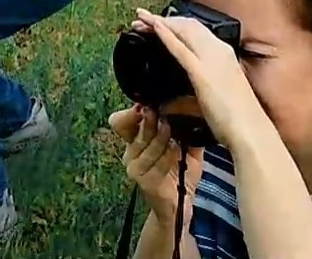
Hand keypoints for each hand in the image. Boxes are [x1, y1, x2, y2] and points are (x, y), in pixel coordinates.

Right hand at [109, 105, 201, 220]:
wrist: (181, 204)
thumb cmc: (181, 171)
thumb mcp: (184, 146)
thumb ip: (184, 128)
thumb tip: (192, 107)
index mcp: (136, 141)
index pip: (119, 123)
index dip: (128, 114)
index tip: (144, 107)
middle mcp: (130, 154)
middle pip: (135, 130)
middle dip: (150, 120)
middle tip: (163, 114)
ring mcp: (135, 169)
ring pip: (147, 145)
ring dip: (161, 136)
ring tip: (171, 129)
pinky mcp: (145, 181)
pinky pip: (158, 163)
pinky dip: (168, 155)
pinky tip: (177, 150)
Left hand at [132, 8, 268, 147]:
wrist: (250, 132)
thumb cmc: (235, 120)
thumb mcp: (209, 101)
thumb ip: (186, 100)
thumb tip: (165, 105)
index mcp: (224, 55)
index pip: (196, 31)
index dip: (175, 24)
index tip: (156, 23)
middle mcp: (219, 51)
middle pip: (187, 25)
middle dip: (163, 18)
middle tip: (141, 18)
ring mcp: (212, 60)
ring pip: (182, 31)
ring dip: (159, 22)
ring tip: (140, 19)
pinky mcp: (202, 73)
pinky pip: (181, 49)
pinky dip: (166, 35)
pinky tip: (154, 27)